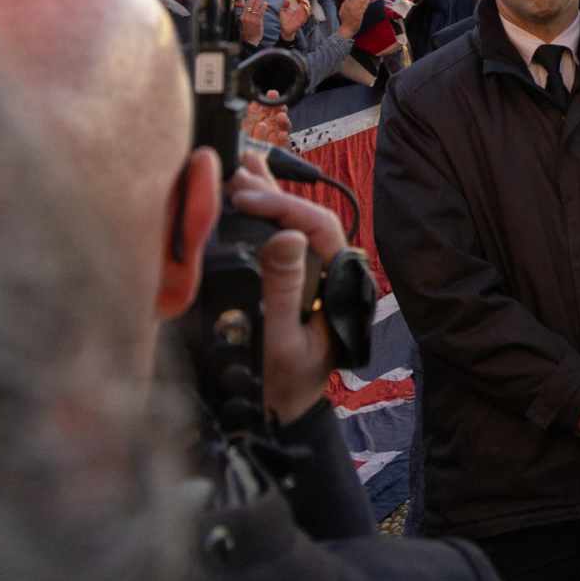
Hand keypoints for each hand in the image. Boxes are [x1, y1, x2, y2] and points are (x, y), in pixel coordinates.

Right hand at [232, 149, 349, 422]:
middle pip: (306, 219)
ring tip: (243, 168)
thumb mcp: (280, 339)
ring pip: (294, 227)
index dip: (283, 206)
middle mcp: (331, 272)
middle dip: (273, 192)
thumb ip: (283, 290)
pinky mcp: (295, 283)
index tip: (247, 198)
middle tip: (239, 169)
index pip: (318, 226)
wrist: (281, 412)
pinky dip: (262, 219)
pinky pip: (281, 244)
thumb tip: (286, 237)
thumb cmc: (284, 383)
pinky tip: (246, 201)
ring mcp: (314, 276)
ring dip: (267, 199)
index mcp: (340, 280)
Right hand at [238, 0, 267, 46]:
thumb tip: (250, 9)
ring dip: (258, 1)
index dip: (250, 0)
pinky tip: (265, 3)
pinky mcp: (257, 22)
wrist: (250, 40)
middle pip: (250, 5)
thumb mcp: (245, 22)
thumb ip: (247, 16)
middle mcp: (246, 17)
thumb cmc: (248, 31)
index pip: (246, 6)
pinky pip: (260, 13)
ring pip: (255, 8)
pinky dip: (263, 7)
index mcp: (242, 17)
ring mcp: (252, 19)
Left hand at [276, 0, 311, 38]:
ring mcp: (302, 16)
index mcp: (298, 10)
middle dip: (306, 0)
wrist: (284, 29)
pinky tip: (303, 7)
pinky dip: (306, 10)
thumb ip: (285, 5)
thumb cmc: (284, 21)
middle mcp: (301, 12)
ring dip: (307, 4)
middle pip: (307, 4)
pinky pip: (306, 15)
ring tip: (303, 0)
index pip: (303, 2)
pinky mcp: (302, 20)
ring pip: (308, 9)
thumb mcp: (283, 11)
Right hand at [337, 0, 373, 36]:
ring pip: (361, 1)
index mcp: (347, 5)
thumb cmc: (345, 20)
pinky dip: (366, 3)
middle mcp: (351, 6)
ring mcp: (355, 10)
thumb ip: (344, 3)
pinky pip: (363, 8)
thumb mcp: (341, 11)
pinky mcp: (359, 15)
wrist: (346, 29)